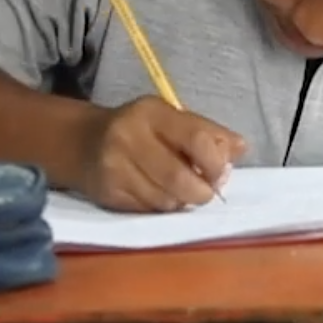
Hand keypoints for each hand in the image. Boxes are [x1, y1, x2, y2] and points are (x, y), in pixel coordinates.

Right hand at [75, 97, 246, 212]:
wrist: (82, 142)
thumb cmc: (139, 130)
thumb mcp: (171, 120)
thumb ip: (208, 132)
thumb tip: (241, 149)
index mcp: (151, 112)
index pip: (196, 139)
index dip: (216, 164)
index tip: (219, 174)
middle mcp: (128, 136)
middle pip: (179, 177)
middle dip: (200, 192)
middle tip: (204, 192)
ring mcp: (114, 166)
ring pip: (165, 199)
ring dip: (181, 202)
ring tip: (179, 192)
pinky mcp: (107, 192)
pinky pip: (148, 210)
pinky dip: (161, 208)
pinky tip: (157, 195)